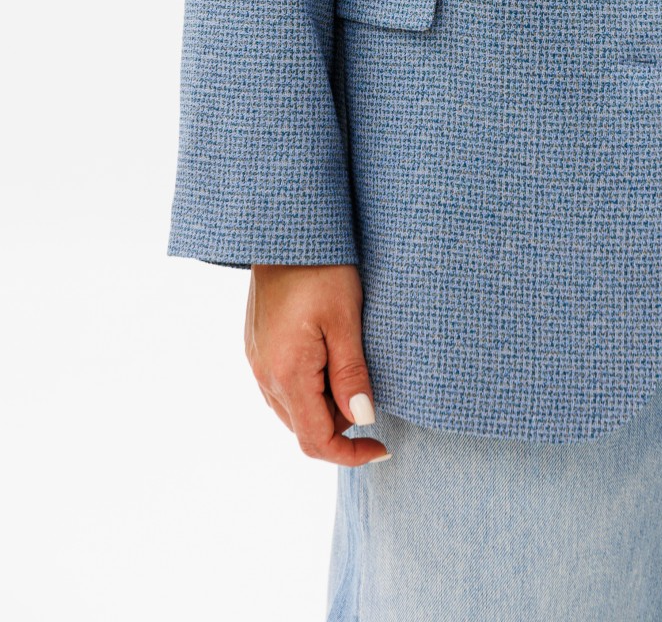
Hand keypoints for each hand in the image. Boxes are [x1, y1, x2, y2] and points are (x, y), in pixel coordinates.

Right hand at [244, 263, 389, 464]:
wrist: (284, 231)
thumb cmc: (320, 268)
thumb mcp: (345, 319)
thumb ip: (351, 374)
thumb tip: (362, 420)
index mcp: (287, 373)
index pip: (315, 441)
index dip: (350, 454)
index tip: (382, 447)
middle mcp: (264, 375)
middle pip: (304, 428)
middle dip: (341, 425)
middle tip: (371, 390)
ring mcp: (256, 361)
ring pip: (293, 409)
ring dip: (325, 406)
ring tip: (353, 368)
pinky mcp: (256, 346)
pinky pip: (282, 386)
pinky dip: (309, 387)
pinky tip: (330, 357)